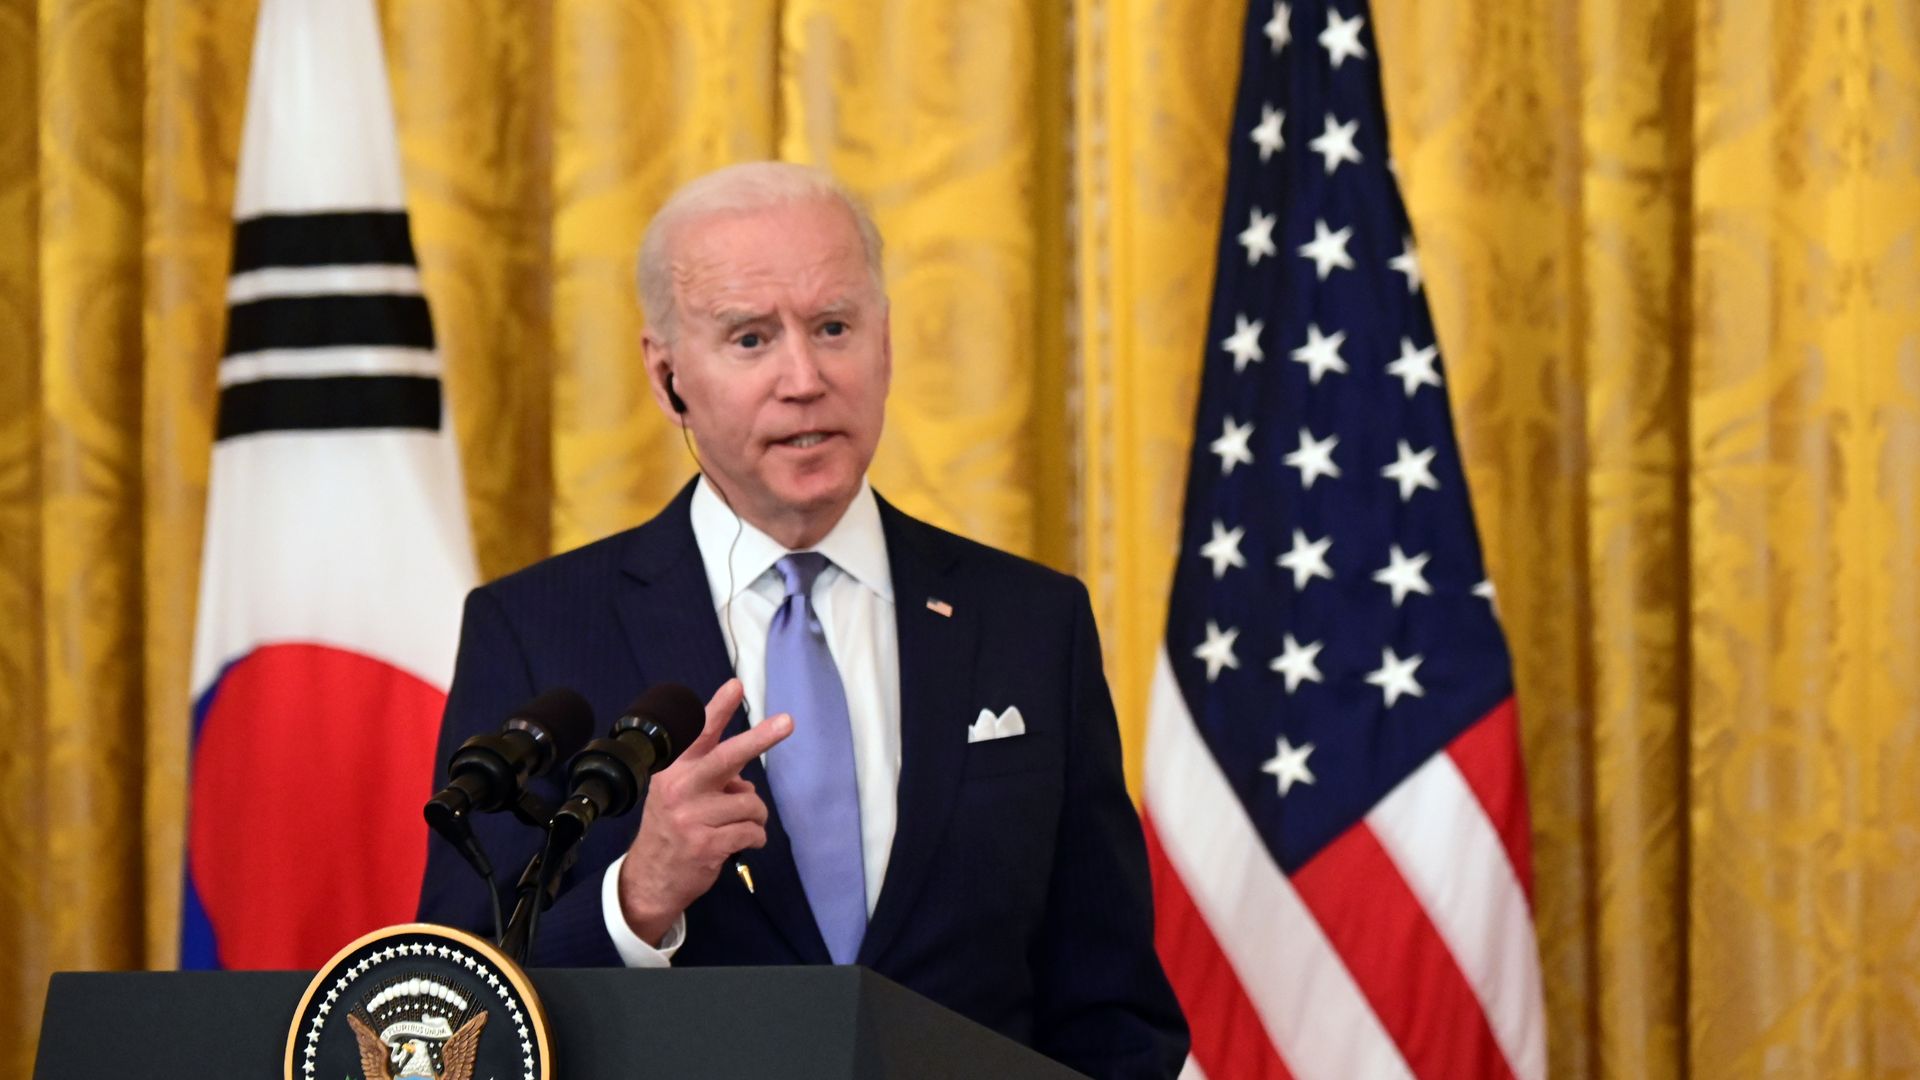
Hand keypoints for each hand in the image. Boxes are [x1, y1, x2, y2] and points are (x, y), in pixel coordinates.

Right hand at [617, 678, 790, 944]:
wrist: (650, 878)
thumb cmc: (672, 828)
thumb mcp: (677, 793)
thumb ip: (708, 775)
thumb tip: (745, 777)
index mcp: (674, 771)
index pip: (698, 734)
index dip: (719, 708)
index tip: (736, 686)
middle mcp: (681, 789)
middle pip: (727, 758)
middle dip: (760, 738)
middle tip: (788, 722)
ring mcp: (693, 818)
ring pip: (751, 803)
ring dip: (755, 816)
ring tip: (737, 825)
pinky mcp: (708, 844)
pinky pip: (752, 832)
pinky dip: (755, 837)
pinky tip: (740, 842)